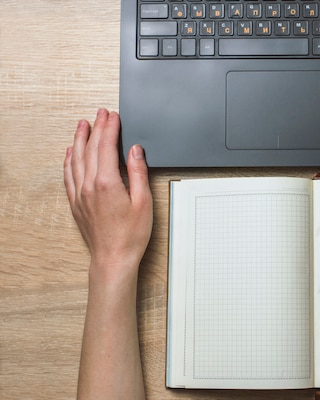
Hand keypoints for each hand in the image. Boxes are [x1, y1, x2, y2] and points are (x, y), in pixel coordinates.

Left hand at [64, 109, 152, 273]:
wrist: (113, 258)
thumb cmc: (131, 235)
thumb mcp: (144, 202)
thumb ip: (138, 173)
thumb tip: (135, 151)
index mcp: (107, 183)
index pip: (107, 147)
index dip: (110, 129)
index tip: (113, 116)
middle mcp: (90, 186)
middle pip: (91, 149)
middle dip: (97, 128)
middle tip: (101, 113)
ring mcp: (80, 194)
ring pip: (76, 159)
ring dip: (80, 139)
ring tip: (83, 125)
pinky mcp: (76, 203)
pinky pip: (69, 175)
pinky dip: (69, 159)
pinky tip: (71, 151)